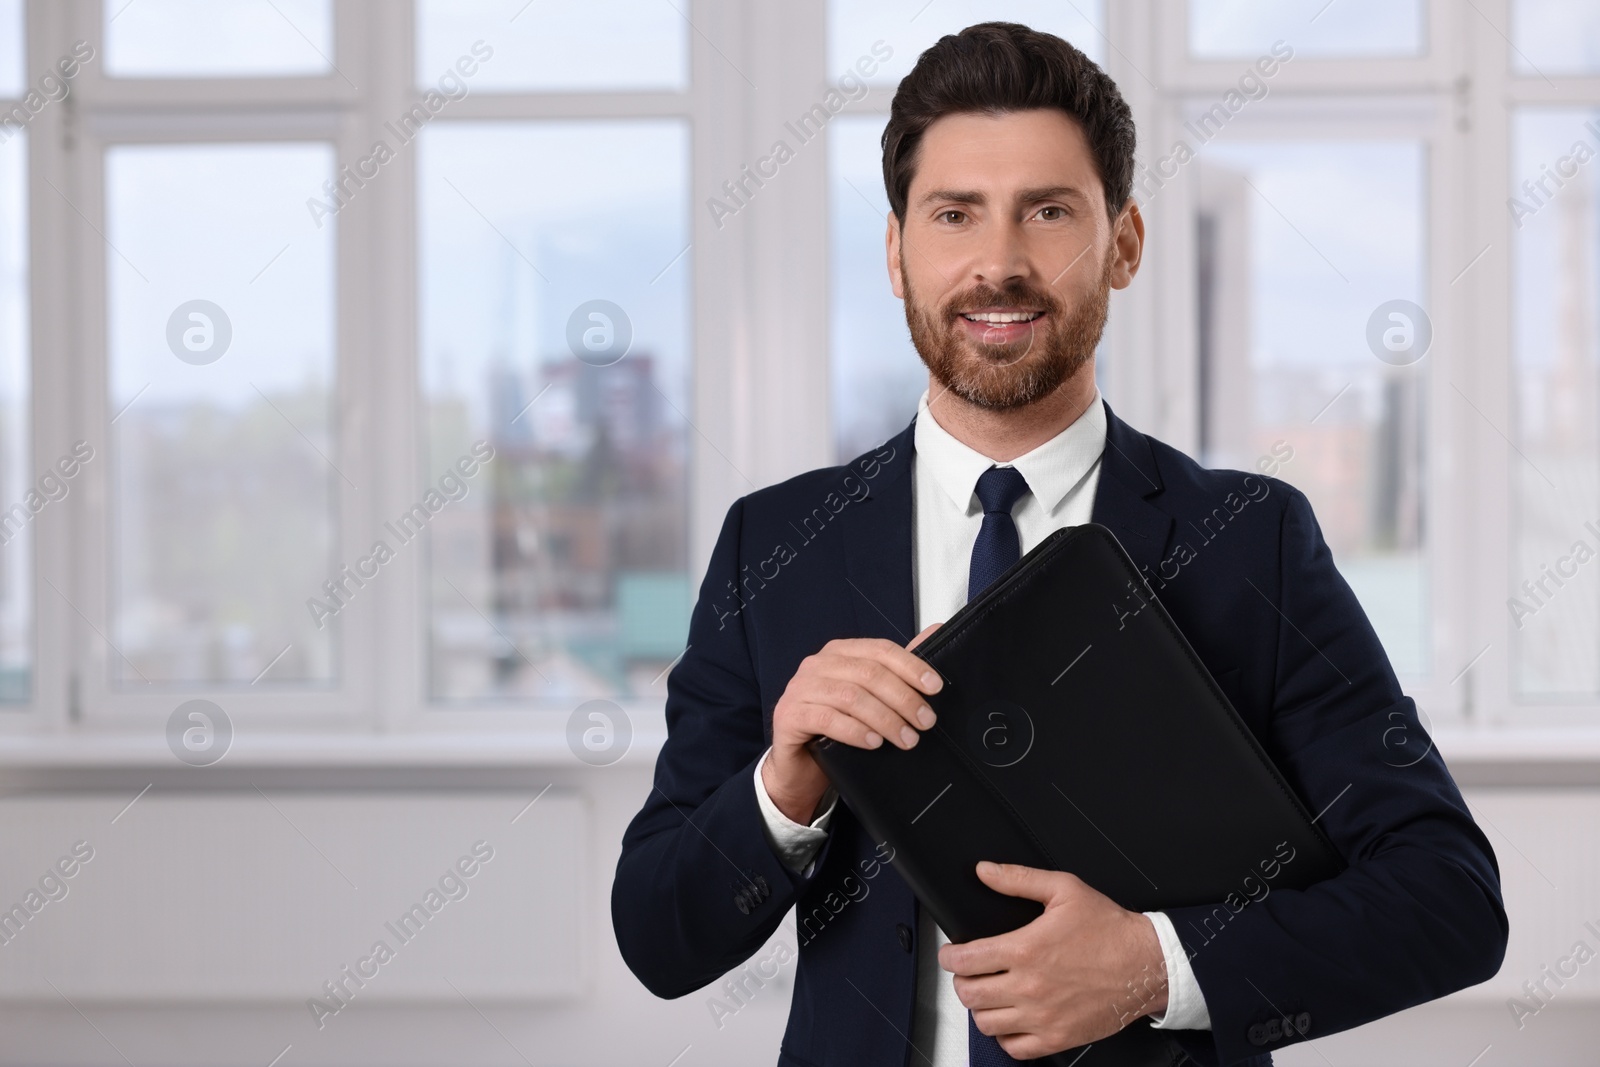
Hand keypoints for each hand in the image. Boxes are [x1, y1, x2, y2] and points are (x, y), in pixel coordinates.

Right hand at [762, 624, 942, 823]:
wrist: (799, 767)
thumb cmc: (836, 730)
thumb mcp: (870, 699)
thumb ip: (897, 670)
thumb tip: (934, 632)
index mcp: (839, 653)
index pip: (880, 650)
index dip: (910, 666)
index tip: (934, 687)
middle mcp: (817, 665)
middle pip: (868, 673)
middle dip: (903, 698)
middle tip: (925, 721)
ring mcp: (800, 688)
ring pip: (851, 696)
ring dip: (885, 719)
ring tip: (907, 739)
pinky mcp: (788, 715)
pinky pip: (826, 719)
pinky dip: (856, 731)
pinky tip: (874, 743)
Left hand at [940, 862, 1168, 1058]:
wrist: (1146, 964)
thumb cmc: (1109, 929)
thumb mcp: (1064, 889)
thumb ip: (1019, 879)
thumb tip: (986, 871)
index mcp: (1025, 949)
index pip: (965, 961)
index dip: (949, 957)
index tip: (951, 955)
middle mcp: (1029, 986)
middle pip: (969, 994)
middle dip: (961, 981)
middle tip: (967, 973)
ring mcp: (1042, 1016)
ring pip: (986, 1023)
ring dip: (980, 1008)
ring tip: (988, 994)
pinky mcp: (1057, 1037)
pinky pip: (1014, 1048)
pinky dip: (1005, 1036)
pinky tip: (1010, 1019)